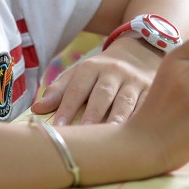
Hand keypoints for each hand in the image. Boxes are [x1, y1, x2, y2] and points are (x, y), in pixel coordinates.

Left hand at [31, 41, 158, 125]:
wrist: (139, 52)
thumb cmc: (101, 73)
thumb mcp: (79, 74)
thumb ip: (58, 91)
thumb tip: (36, 109)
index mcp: (92, 67)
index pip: (77, 88)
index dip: (67, 107)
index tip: (59, 126)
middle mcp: (114, 72)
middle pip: (103, 93)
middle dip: (94, 113)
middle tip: (86, 133)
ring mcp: (135, 80)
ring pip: (127, 100)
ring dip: (118, 118)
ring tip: (111, 136)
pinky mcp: (152, 89)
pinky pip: (146, 104)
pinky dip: (140, 118)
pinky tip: (135, 133)